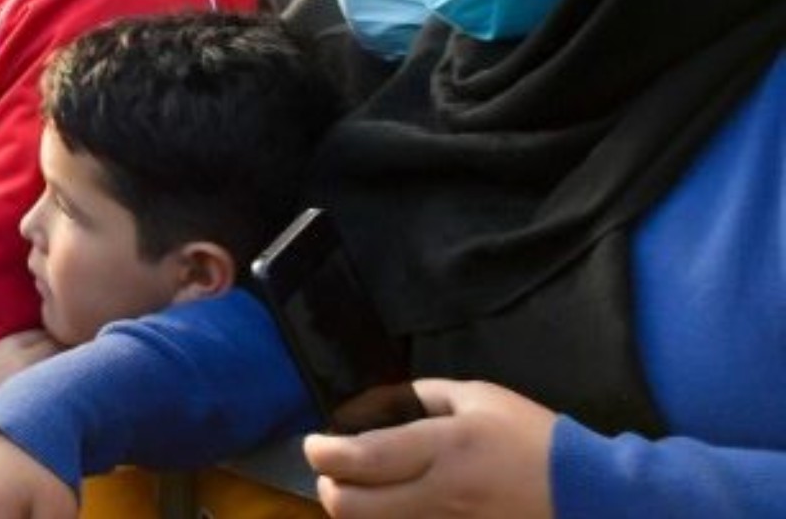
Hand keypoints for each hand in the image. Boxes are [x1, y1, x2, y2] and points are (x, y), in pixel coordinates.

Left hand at [306, 378, 554, 518]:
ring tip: (364, 491)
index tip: (314, 444)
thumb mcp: (479, 398)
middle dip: (329, 488)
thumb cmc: (534, 440)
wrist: (591, 498)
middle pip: (352, 507)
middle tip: (334, 471)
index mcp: (443, 449)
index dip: (323, 452)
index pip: (362, 459)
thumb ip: (420, 397)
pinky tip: (394, 509)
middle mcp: (438, 496)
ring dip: (355, 512)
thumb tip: (372, 407)